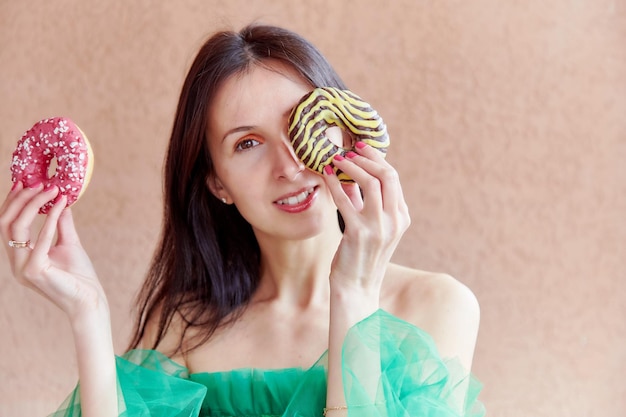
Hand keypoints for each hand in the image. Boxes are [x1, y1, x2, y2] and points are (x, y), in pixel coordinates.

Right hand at [0, 182, 106, 322]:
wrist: (89, 301)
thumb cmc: (79, 276)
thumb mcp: (68, 244)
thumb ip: (60, 224)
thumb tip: (60, 201)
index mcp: (21, 257)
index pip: (8, 225)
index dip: (13, 202)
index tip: (23, 182)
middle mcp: (16, 262)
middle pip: (6, 223)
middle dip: (20, 199)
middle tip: (38, 182)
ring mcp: (22, 268)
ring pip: (16, 227)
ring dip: (33, 204)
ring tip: (51, 189)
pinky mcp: (34, 271)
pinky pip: (40, 238)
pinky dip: (50, 219)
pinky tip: (60, 205)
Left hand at [323, 142, 410, 295]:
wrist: (356, 287)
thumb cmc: (360, 255)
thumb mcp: (370, 225)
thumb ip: (364, 201)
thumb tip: (351, 174)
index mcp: (401, 217)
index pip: (393, 178)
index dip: (377, 159)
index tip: (361, 148)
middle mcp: (395, 221)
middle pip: (387, 176)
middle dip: (368, 158)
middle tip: (350, 150)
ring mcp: (379, 227)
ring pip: (371, 183)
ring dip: (352, 167)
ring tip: (338, 160)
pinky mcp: (358, 233)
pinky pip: (345, 199)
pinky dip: (334, 183)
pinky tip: (326, 174)